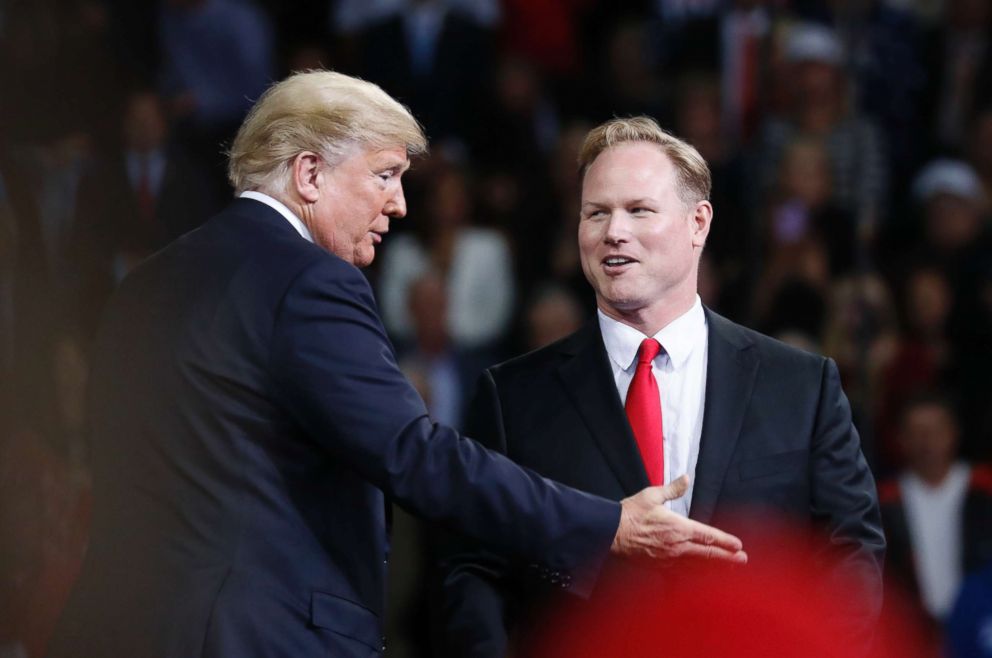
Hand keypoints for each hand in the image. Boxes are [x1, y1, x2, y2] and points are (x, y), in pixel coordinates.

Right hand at [610, 475, 746, 565]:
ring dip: (716, 569)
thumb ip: (672, 488)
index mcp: (678, 527)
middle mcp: (677, 546)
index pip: (708, 535)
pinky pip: (682, 574)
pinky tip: (703, 578)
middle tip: (743, 560)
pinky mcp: (660, 567)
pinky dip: (696, 576)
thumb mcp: (652, 495)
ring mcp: (669, 559)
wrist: (610, 533)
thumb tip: (686, 478)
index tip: (738, 544)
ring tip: (729, 570)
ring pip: (698, 567)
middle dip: (727, 558)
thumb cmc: (631, 513)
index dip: (725, 540)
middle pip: (708, 554)